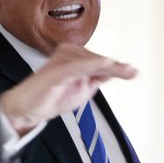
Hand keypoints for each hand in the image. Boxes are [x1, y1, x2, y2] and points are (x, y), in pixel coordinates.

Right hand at [0, 44, 136, 135]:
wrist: (29, 109)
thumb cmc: (54, 96)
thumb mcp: (83, 88)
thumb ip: (98, 78)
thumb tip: (117, 71)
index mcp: (76, 57)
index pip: (100, 63)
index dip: (118, 68)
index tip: (134, 72)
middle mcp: (68, 54)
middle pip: (98, 61)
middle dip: (116, 68)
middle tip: (133, 72)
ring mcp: (61, 60)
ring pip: (91, 63)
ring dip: (110, 67)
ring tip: (126, 70)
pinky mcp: (55, 70)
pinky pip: (76, 66)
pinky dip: (91, 64)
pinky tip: (105, 64)